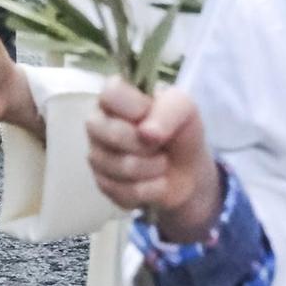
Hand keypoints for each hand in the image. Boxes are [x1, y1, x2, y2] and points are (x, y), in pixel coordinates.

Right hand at [86, 78, 223, 243]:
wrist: (188, 169)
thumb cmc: (179, 129)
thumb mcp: (184, 108)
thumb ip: (168, 111)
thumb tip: (145, 133)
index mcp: (114, 96)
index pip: (110, 93)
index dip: (134, 107)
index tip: (150, 113)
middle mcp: (98, 123)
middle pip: (111, 133)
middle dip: (147, 144)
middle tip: (161, 144)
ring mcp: (97, 155)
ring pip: (119, 166)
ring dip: (153, 168)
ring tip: (162, 163)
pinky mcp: (103, 184)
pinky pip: (123, 191)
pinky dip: (150, 189)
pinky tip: (156, 182)